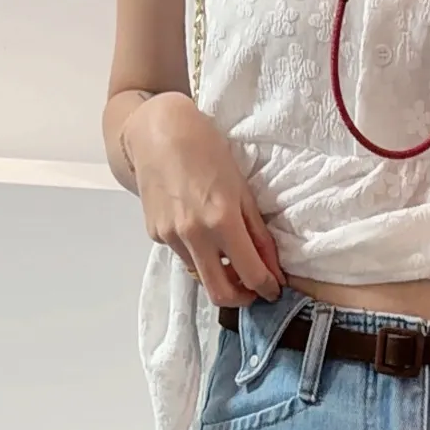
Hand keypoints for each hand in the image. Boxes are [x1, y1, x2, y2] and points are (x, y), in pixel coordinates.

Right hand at [121, 92, 283, 306]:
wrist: (157, 131)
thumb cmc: (206, 150)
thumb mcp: (242, 190)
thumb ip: (258, 234)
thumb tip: (273, 270)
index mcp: (222, 221)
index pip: (251, 275)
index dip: (267, 288)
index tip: (273, 289)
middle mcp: (194, 235)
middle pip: (220, 293)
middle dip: (241, 298)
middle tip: (252, 289)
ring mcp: (171, 237)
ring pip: (200, 274)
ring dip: (217, 271)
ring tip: (225, 248)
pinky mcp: (155, 235)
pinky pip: (183, 255)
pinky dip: (197, 251)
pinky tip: (196, 225)